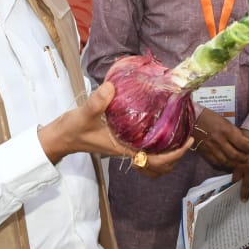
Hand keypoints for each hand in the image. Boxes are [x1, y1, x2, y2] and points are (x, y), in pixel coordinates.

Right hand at [38, 82, 189, 176]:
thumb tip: (112, 87)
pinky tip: (157, 122)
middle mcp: (126, 148)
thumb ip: (97, 102)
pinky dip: (154, 138)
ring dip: (167, 148)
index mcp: (124, 148)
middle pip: (158, 160)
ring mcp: (123, 144)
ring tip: (179, 132)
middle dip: (176, 152)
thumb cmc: (72, 130)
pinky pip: (142, 143)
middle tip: (189, 136)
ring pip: (152, 153)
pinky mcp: (119, 138)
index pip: (155, 159)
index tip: (189, 141)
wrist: (60, 137)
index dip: (175, 154)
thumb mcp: (83, 115)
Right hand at [191, 109, 248, 167]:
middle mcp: (219, 141)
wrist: (191, 120)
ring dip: (235, 165)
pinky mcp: (205, 153)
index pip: (241, 143)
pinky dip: (224, 166)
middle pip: (234, 155)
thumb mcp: (225, 121)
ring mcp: (211, 148)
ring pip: (226, 162)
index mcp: (225, 130)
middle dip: (244, 159)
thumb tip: (246, 142)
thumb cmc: (210, 118)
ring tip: (240, 164)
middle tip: (248, 160)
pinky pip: (216, 164)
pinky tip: (228, 165)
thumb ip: (235, 132)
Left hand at [231, 130, 248, 200]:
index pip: (235, 180)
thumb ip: (234, 161)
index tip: (233, 190)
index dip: (234, 185)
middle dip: (245, 194)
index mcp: (239, 165)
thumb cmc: (245, 139)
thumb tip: (229, 169)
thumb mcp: (236, 150)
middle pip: (247, 186)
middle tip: (244, 200)